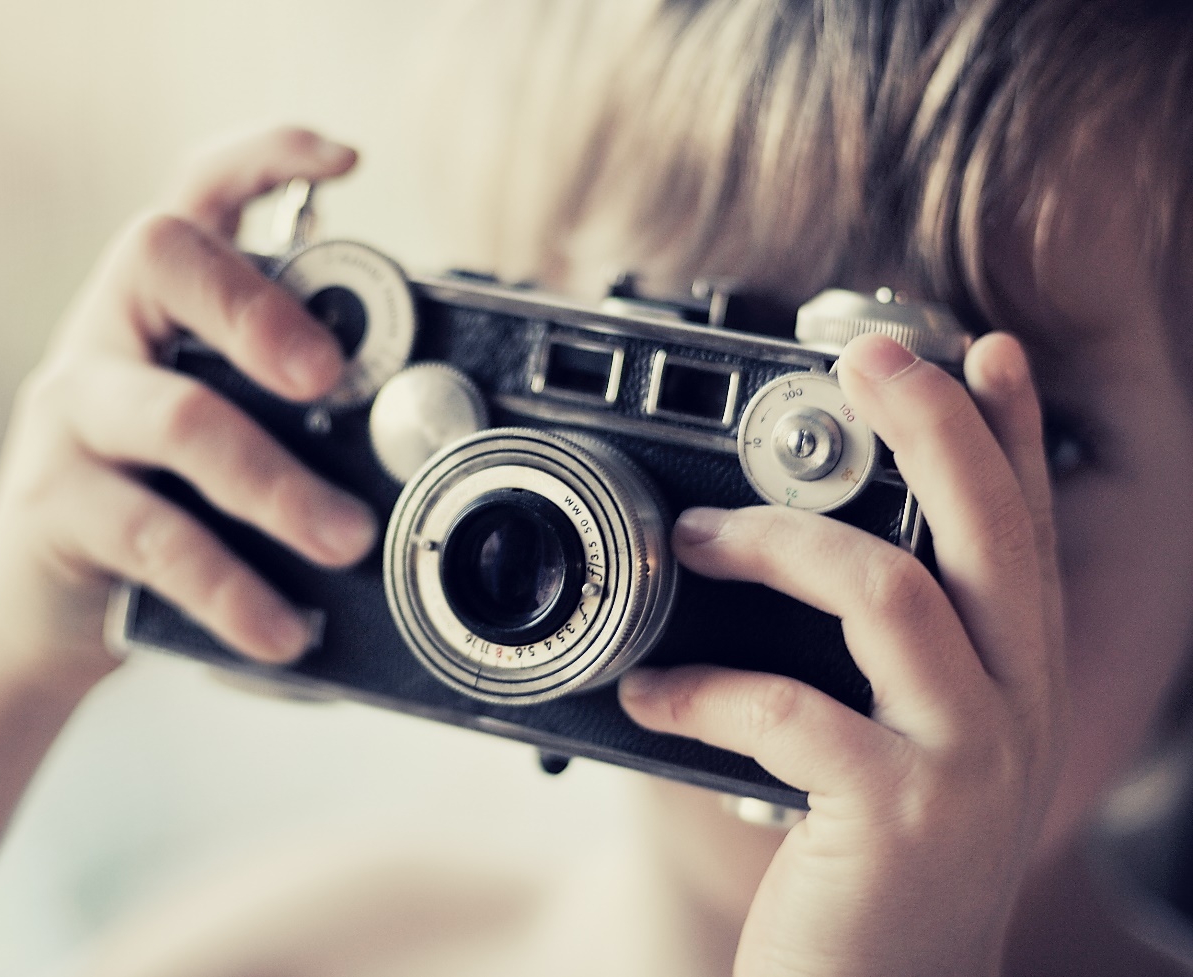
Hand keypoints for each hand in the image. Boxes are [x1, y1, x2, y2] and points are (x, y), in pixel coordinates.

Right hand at [0, 127, 378, 684]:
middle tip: (330, 376)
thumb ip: (293, 416)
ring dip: (277, 482)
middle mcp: (106, 335)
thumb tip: (420, 434)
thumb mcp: (224, 441)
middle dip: (260, 302)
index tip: (346, 160)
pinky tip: (282, 629)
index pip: (197, 194)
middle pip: (165, 256)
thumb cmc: (162, 506)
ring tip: (346, 538)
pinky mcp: (56, 506)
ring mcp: (71, 415)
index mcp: (160, 306)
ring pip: (178, 417)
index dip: (265, 157)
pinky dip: (234, 588)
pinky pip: (157, 537)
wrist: (46, 613)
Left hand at [618, 333, 1064, 976]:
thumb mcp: (906, 750)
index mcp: (1014, 681)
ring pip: (891, 595)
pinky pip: (791, 710)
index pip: (1027, 531)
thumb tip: (794, 554)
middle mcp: (1012, 710)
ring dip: (779, 545)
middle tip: (866, 356)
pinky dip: (703, 689)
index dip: (1010, 431)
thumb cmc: (878, 868)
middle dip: (929, 426)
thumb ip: (883, 661)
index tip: (980, 350)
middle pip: (986, 531)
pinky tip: (649, 691)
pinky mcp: (894, 816)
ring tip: (695, 539)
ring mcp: (964, 762)